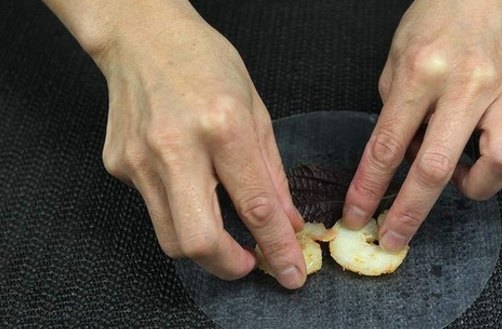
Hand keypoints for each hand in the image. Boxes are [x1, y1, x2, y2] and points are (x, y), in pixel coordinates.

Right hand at [93, 4, 305, 287]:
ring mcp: (140, 160)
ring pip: (170, 237)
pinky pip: (154, 208)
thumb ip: (271, 172)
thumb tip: (285, 220)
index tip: (290, 271)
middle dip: (229, 266)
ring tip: (224, 232)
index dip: (277, 248)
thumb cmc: (204, 62)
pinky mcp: (119, 167)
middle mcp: (176, 147)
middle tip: (249, 262)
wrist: (142, 38)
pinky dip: (179, 211)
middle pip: (199, 240)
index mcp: (222, 126)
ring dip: (204, 247)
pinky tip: (188, 185)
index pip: (255, 206)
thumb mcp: (255, 109)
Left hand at [343, 0, 501, 249]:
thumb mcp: (394, 64)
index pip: (388, 145)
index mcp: (421, 74)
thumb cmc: (432, 25)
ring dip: (479, 183)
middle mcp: (467, 84)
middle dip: (410, 211)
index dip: (368, 188)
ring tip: (465, 174)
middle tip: (395, 235)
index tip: (356, 216)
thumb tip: (401, 165)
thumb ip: (396, 116)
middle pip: (438, 165)